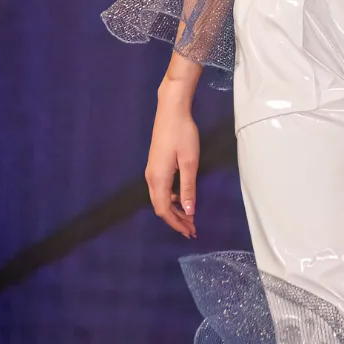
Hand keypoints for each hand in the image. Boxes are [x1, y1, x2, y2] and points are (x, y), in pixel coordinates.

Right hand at [145, 76, 199, 236]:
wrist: (171, 111)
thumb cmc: (183, 134)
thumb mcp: (190, 162)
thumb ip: (188, 188)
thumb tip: (189, 211)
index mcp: (158, 179)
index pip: (164, 210)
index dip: (176, 223)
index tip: (190, 231)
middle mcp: (151, 178)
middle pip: (160, 207)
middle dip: (175, 220)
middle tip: (192, 229)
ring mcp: (151, 171)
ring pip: (160, 199)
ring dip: (174, 210)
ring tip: (189, 217)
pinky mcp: (155, 165)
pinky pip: (160, 189)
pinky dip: (171, 199)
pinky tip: (182, 199)